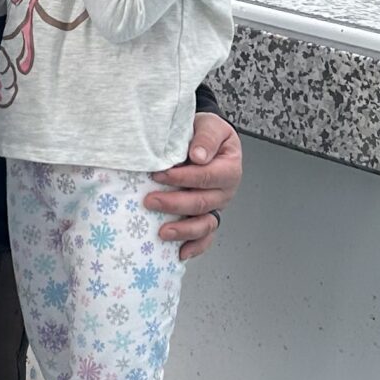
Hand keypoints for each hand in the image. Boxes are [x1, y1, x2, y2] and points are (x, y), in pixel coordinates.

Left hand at [145, 113, 240, 258]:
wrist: (204, 139)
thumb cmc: (206, 133)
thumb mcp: (210, 126)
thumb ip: (205, 138)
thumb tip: (198, 156)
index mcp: (229, 168)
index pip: (207, 176)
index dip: (183, 178)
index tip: (158, 174)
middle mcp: (225, 191)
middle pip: (202, 203)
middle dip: (174, 204)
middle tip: (149, 200)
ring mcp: (216, 207)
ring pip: (204, 225)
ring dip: (183, 230)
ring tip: (162, 232)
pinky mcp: (207, 216)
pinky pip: (205, 237)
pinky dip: (195, 247)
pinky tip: (180, 253)